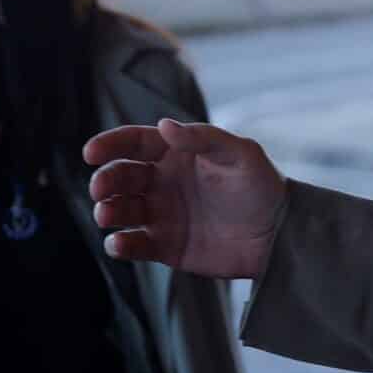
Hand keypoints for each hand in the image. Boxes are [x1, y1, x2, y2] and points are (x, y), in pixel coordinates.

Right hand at [84, 118, 286, 278]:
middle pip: (121, 177)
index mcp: (176, 154)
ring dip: (108, 211)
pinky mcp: (166, 247)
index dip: (110, 145)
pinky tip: (118, 244)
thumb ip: (203, 138)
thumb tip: (163, 125)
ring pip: (122, 210)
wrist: (280, 236)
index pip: (134, 143)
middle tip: (100, 190)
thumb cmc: (262, 186)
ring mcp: (162, 215)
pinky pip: (135, 245)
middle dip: (105, 181)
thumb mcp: (240, 154)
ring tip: (107, 215)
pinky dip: (121, 245)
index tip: (91, 152)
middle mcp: (162, 182)